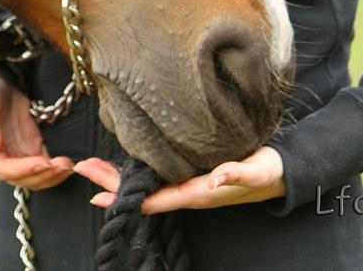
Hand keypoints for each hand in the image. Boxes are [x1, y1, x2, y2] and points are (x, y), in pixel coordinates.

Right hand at [0, 71, 72, 189]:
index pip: (2, 169)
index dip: (23, 169)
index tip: (43, 163)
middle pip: (19, 178)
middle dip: (43, 174)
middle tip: (64, 166)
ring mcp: (13, 158)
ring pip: (32, 177)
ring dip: (51, 175)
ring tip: (69, 166)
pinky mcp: (28, 151)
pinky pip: (41, 167)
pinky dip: (54, 169)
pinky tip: (67, 165)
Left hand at [73, 146, 284, 211]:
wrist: (280, 171)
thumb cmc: (268, 169)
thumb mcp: (257, 170)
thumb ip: (239, 173)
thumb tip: (217, 177)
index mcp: (200, 192)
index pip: (158, 198)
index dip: (129, 199)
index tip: (99, 198)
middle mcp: (190, 190)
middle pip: (145, 192)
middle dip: (113, 184)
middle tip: (82, 169)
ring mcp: (189, 183)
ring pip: (148, 183)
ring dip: (120, 176)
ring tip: (92, 167)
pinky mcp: (192, 172)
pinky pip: (157, 174)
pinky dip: (136, 169)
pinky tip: (123, 164)